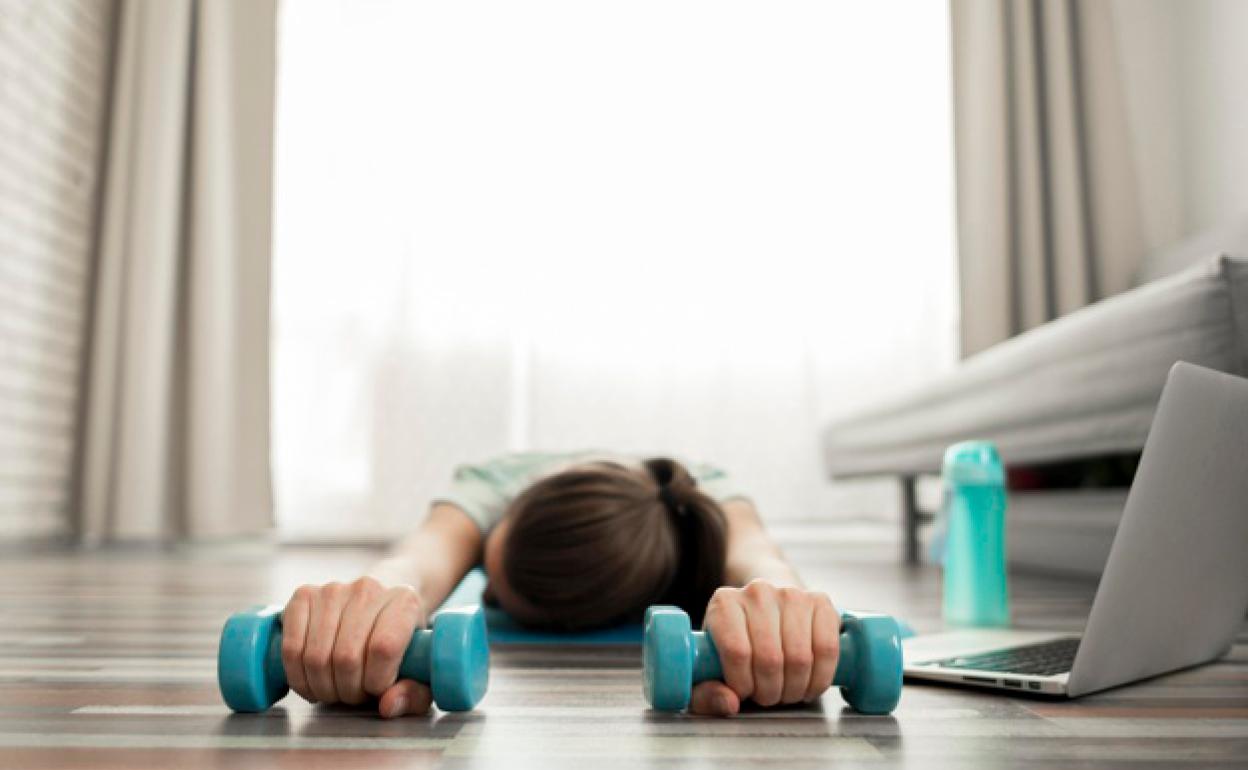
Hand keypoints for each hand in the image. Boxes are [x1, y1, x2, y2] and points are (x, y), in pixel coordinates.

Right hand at [281, 576, 430, 717]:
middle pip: (346, 657)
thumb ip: (414, 693)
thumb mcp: (419, 670)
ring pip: (316, 656)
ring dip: (323, 687)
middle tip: (355, 694)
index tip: (377, 689)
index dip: (376, 681)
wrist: (380, 603)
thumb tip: (387, 705)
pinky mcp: (304, 596)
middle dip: (348, 690)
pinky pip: (291, 648)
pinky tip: (311, 682)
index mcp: (405, 601)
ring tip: (336, 688)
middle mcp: (368, 589)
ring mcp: (332, 590)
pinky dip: (298, 676)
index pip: (383, 648)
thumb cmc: (400, 641)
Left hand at [692, 580, 839, 715]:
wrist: (768, 607)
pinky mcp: (821, 602)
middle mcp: (758, 592)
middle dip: (770, 691)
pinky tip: (809, 684)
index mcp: (724, 604)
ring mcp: (792, 594)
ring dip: (795, 688)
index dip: (743, 684)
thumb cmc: (737, 642)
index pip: (736, 651)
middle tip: (767, 696)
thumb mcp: (709, 667)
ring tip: (786, 691)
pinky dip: (820, 677)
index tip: (744, 692)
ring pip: (800, 658)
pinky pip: (827, 649)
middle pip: (770, 658)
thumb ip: (706, 692)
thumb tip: (729, 703)